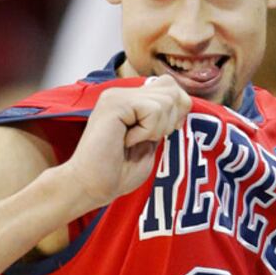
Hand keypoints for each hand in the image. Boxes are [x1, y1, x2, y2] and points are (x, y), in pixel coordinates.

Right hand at [67, 75, 191, 208]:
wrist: (91, 187)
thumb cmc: (117, 173)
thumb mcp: (151, 142)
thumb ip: (164, 120)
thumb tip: (184, 101)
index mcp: (131, 100)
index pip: (171, 87)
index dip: (177, 112)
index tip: (160, 135)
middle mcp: (123, 92)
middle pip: (172, 89)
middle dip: (171, 119)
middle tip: (147, 139)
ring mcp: (117, 96)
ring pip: (166, 100)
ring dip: (157, 128)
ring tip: (133, 141)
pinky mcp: (115, 104)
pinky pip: (153, 110)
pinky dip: (147, 132)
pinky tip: (126, 141)